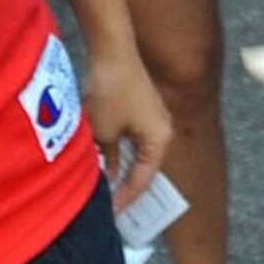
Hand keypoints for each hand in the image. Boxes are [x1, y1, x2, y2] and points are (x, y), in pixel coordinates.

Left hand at [83, 40, 171, 210]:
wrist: (112, 51)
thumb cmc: (111, 93)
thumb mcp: (103, 133)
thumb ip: (105, 159)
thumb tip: (106, 174)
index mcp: (160, 141)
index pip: (142, 179)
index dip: (124, 198)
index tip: (110, 212)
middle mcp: (162, 130)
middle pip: (143, 166)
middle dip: (124, 184)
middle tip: (108, 203)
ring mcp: (153, 117)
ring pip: (136, 151)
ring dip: (119, 165)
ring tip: (104, 183)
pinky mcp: (142, 106)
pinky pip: (132, 136)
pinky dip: (118, 148)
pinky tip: (101, 155)